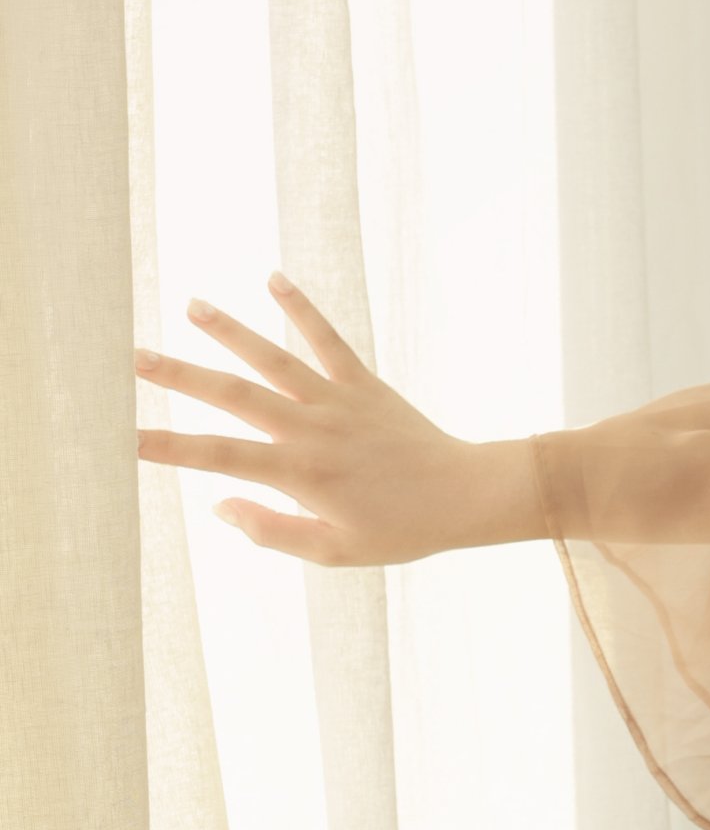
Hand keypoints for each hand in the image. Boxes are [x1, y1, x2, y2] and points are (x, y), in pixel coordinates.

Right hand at [134, 276, 543, 565]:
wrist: (465, 496)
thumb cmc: (400, 531)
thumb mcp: (334, 552)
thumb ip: (272, 531)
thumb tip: (220, 506)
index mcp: (298, 474)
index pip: (218, 457)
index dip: (168, 446)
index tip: (123, 435)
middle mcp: (311, 430)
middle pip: (233, 397)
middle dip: (181, 377)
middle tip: (134, 357)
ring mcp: (337, 401)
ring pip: (274, 359)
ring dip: (232, 331)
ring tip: (193, 305)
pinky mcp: (364, 382)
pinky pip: (328, 339)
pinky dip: (301, 310)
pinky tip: (273, 278)